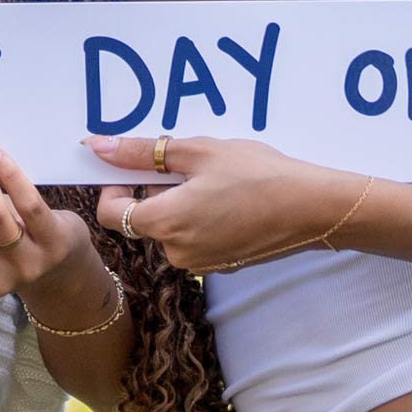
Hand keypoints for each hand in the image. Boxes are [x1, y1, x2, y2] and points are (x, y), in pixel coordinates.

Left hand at [87, 134, 359, 273]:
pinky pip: (195, 238)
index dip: (114, 186)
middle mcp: (177, 252)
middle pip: (143, 220)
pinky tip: (229, 198)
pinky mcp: (223, 264)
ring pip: (171, 228)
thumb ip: (143, 153)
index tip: (135, 166)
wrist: (313, 208)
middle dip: (154, 190)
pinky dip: (200, 217)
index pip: (110, 214)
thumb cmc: (257, 173)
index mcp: (165, 223)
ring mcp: (201, 263)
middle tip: (186, 163)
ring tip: (214, 179)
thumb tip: (97, 147)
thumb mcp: (198, 152)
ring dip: (179, 203)